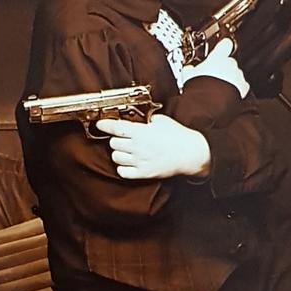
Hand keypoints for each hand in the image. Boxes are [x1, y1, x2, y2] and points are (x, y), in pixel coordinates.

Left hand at [95, 114, 210, 179]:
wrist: (190, 154)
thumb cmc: (178, 137)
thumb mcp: (160, 120)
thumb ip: (145, 119)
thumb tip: (134, 117)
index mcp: (141, 133)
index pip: (115, 128)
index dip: (104, 125)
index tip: (100, 124)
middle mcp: (138, 148)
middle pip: (113, 143)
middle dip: (116, 139)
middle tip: (123, 137)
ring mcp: (140, 162)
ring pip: (116, 157)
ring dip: (119, 152)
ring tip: (127, 150)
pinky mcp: (143, 173)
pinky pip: (122, 172)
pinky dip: (123, 167)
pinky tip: (129, 162)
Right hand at [182, 38, 249, 97]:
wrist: (208, 105)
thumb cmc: (198, 88)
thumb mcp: (187, 76)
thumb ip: (190, 69)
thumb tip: (188, 69)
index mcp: (217, 58)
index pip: (225, 44)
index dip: (224, 45)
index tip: (224, 45)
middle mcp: (230, 65)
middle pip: (229, 62)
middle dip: (223, 68)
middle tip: (213, 77)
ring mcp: (238, 76)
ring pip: (236, 74)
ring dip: (229, 79)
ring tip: (218, 88)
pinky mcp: (243, 88)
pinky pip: (242, 86)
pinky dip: (237, 89)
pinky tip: (227, 94)